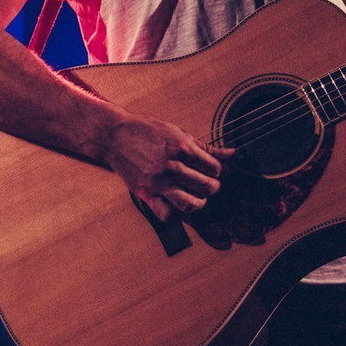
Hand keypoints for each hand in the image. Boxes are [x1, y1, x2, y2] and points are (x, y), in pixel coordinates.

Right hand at [102, 114, 235, 220]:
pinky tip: (175, 203)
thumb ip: (206, 146)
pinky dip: (173, 213)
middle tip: (207, 183)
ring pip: (191, 204)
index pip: (214, 168)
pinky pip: (166, 214)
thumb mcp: (178, 132)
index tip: (212, 170)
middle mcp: (172, 166)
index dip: (217, 170)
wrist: (114, 136)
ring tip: (197, 197)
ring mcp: (159, 182)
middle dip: (212, 186)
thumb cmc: (146, 131)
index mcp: (182, 148)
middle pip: (207, 187)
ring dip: (199, 202)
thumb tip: (231, 154)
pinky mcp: (146, 193)